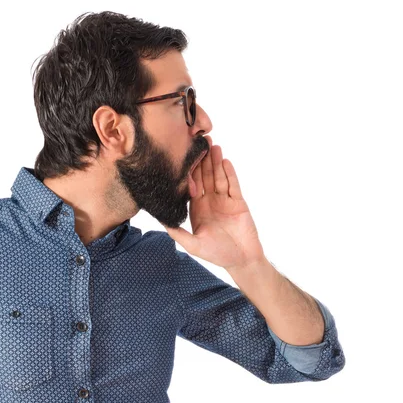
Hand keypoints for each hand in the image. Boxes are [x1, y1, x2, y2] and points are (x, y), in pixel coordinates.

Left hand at [162, 135, 265, 270]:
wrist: (242, 259)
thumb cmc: (217, 254)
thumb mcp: (194, 245)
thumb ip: (178, 233)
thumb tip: (160, 222)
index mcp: (197, 209)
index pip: (190, 186)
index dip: (187, 172)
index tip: (182, 157)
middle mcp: (209, 201)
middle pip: (205, 177)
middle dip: (202, 161)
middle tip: (198, 143)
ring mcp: (224, 200)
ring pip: (218, 177)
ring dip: (215, 162)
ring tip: (212, 146)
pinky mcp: (238, 201)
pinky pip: (233, 185)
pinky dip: (229, 173)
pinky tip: (225, 161)